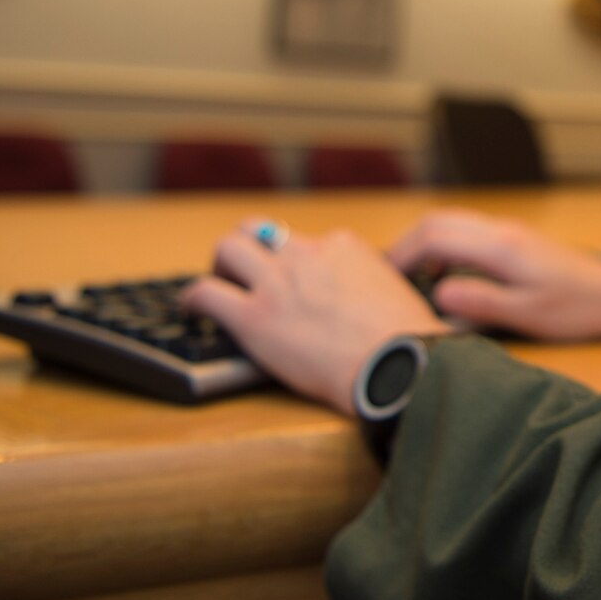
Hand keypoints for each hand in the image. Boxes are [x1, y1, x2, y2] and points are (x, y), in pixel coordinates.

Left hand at [181, 217, 450, 414]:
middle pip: (259, 230)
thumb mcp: (395, 289)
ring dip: (220, 265)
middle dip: (247, 248)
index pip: (304, 241)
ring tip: (218, 286)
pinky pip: (205, 292)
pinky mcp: (253, 317)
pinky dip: (194, 298)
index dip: (293, 264)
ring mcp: (277, 284)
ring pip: (228, 248)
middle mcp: (305, 255)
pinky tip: (194, 310)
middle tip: (242, 273)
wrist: (397, 368)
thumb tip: (365, 293)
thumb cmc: (407, 341)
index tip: (292, 285)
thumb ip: (368, 280)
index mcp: (342, 247)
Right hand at [386, 208, 600, 341]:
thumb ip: (482, 302)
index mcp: (500, 246)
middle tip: (386, 279)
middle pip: (438, 221)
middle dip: (405, 245)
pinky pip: (466, 232)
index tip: (380, 280)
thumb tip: (438, 293)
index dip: (401, 254)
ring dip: (424, 244)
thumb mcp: (527, 315)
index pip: (435, 235)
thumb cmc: (575, 310)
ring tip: (407, 279)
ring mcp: (507, 231)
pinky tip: (442, 275)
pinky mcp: (512, 240)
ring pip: (451, 223)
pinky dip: (443, 246)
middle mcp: (501, 230)